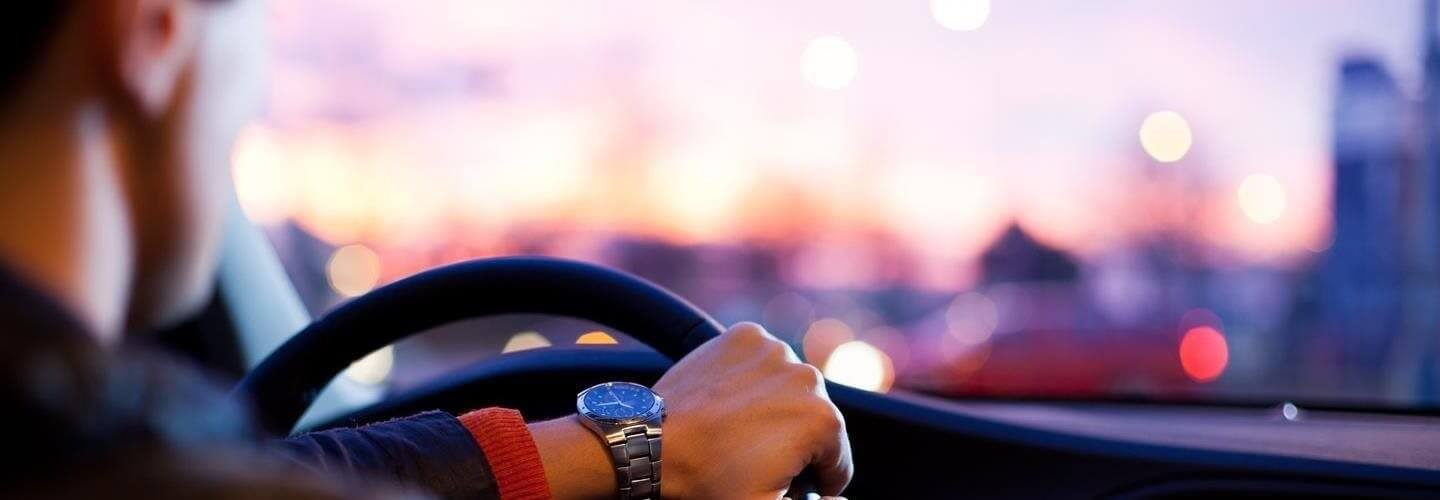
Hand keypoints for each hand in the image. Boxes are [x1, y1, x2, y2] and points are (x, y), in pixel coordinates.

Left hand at [531, 322, 852, 499]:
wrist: (650, 444)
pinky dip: (753, 378)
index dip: (815, 481)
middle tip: (754, 458)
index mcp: (822, 420)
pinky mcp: (745, 335)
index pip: (838, 459)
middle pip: (815, 419)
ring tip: (739, 431)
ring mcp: (774, 350)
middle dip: (793, 442)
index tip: (787, 484)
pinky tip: (730, 402)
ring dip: (776, 407)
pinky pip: (763, 360)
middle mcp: (806, 376)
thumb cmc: (707, 483)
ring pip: (790, 388)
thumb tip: (833, 499)